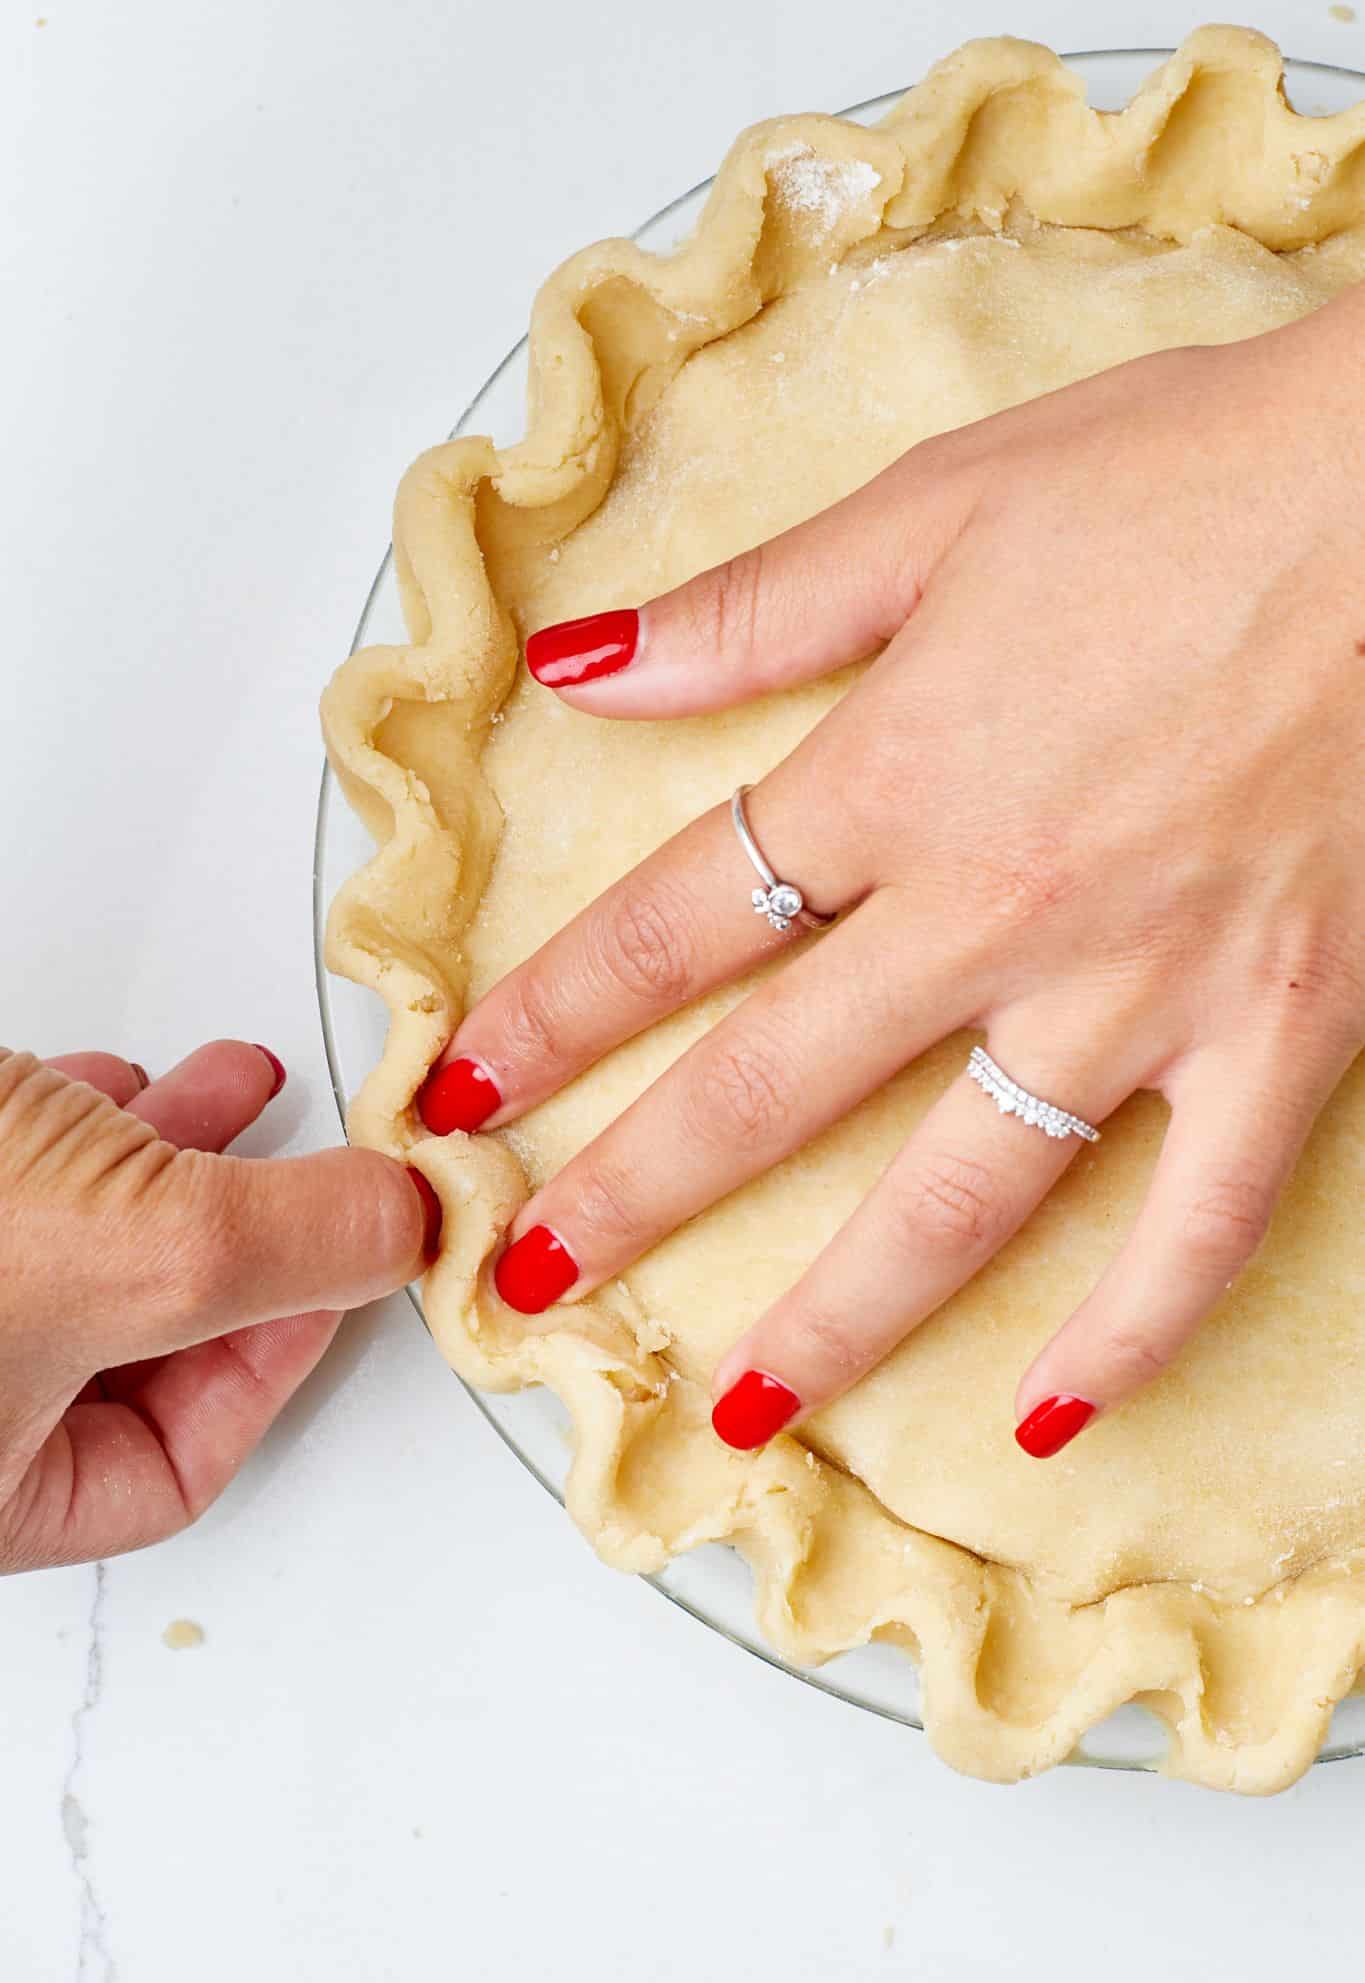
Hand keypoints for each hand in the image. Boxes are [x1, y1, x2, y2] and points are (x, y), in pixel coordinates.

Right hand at [0, 1042, 439, 1568]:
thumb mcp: (143, 1252)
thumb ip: (295, 1247)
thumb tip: (403, 1225)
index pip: (167, 1474)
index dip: (272, 1371)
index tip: (334, 1281)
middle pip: (136, 1354)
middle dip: (239, 1248)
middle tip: (314, 1190)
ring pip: (85, 1252)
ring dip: (176, 1165)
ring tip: (246, 1098)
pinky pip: (25, 1182)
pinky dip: (93, 1126)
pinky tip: (131, 1078)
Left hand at [418, 286, 1364, 1458]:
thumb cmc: (1192, 474)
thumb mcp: (940, 507)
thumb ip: (751, 613)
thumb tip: (581, 670)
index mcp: (897, 776)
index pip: (672, 925)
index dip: (554, 1012)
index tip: (465, 1088)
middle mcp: (996, 909)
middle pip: (769, 1087)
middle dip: (633, 1195)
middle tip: (534, 1284)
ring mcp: (1144, 991)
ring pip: (956, 1196)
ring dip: (838, 1317)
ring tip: (743, 1413)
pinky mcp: (1281, 1032)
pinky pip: (1199, 1220)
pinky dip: (1132, 1325)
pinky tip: (1054, 1412)